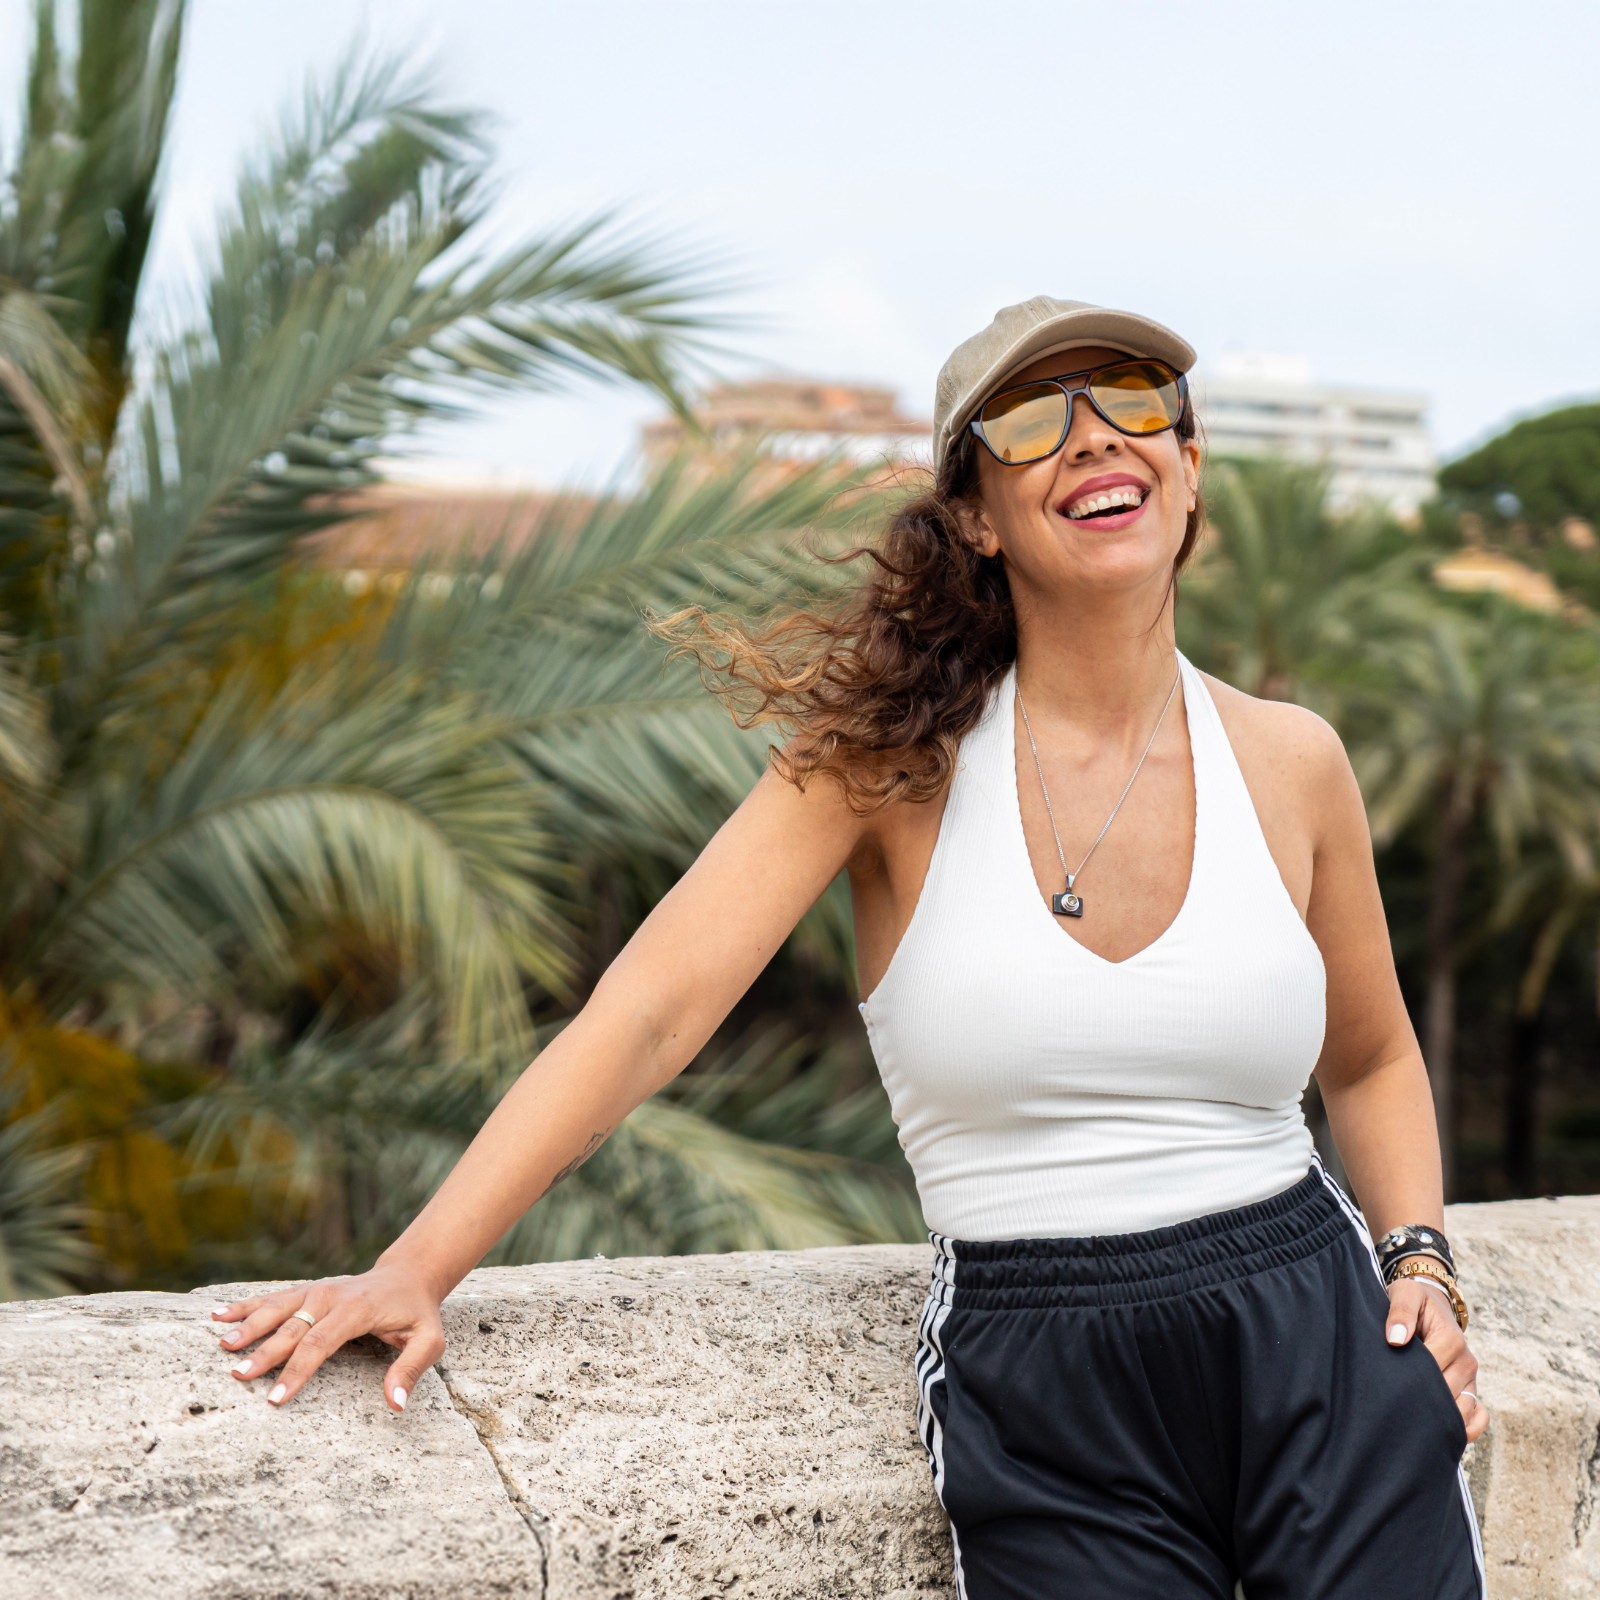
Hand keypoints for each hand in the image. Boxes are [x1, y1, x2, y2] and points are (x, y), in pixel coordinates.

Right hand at [210, 1261, 446, 1409]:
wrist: (408, 1275)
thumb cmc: (417, 1313)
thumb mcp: (429, 1340)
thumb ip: (411, 1369)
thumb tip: (395, 1404)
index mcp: (357, 1309)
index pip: (321, 1342)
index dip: (297, 1370)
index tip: (274, 1397)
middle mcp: (332, 1296)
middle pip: (293, 1328)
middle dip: (265, 1352)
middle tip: (238, 1376)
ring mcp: (317, 1290)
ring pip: (278, 1308)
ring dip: (249, 1325)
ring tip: (222, 1344)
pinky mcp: (307, 1290)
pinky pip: (274, 1298)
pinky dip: (246, 1306)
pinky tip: (218, 1315)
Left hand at [1385, 1277, 1487, 1444]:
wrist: (1432, 1304)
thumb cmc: (1414, 1300)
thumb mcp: (1405, 1293)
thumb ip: (1401, 1311)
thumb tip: (1396, 1338)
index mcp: (1451, 1338)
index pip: (1431, 1369)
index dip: (1409, 1379)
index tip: (1388, 1383)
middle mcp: (1466, 1361)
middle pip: (1445, 1394)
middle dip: (1419, 1401)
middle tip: (1392, 1408)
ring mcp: (1471, 1378)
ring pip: (1460, 1410)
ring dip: (1439, 1419)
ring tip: (1410, 1422)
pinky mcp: (1471, 1389)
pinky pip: (1478, 1417)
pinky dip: (1466, 1428)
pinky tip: (1442, 1431)